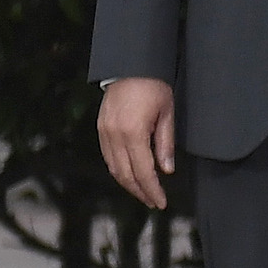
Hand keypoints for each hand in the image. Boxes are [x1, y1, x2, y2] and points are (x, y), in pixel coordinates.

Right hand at [99, 77, 176, 211]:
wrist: (130, 65)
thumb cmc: (153, 86)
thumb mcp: (167, 113)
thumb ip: (165, 144)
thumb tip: (166, 170)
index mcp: (133, 133)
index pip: (143, 171)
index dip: (152, 190)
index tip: (161, 202)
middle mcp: (114, 135)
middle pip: (126, 174)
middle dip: (140, 191)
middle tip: (153, 202)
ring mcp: (104, 132)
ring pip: (114, 168)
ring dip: (128, 184)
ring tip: (143, 193)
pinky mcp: (100, 129)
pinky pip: (108, 157)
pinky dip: (119, 170)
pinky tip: (130, 175)